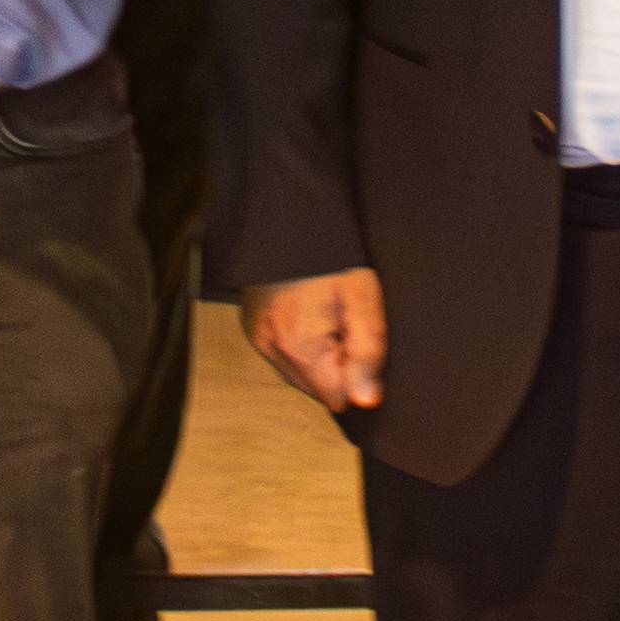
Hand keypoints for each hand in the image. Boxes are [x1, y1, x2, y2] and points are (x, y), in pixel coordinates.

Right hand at [242, 268, 385, 414]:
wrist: (293, 218)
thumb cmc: (335, 258)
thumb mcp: (364, 299)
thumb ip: (368, 353)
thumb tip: (367, 402)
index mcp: (299, 346)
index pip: (336, 398)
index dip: (356, 374)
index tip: (358, 339)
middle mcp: (271, 349)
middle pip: (316, 387)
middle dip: (336, 364)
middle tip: (343, 321)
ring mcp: (257, 338)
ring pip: (299, 373)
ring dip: (317, 355)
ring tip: (327, 313)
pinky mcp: (251, 326)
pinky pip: (282, 354)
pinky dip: (299, 343)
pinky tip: (309, 313)